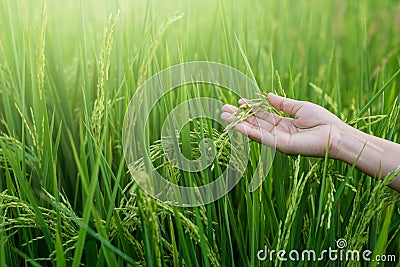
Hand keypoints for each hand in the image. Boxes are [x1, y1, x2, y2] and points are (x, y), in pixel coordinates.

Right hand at [221, 93, 345, 157]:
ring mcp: (278, 140)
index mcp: (283, 124)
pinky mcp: (281, 146)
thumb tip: (267, 95)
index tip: (238, 102)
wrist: (336, 134)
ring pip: (254, 131)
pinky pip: (262, 138)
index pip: (262, 116)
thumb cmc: (323, 121)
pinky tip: (237, 125)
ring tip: (224, 116)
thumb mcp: (300, 107)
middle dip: (239, 117)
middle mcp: (278, 133)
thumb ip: (283, 103)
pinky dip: (249, 132)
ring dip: (238, 124)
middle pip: (255, 123)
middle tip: (223, 110)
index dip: (250, 109)